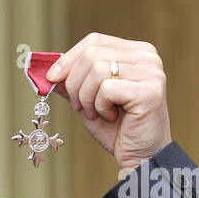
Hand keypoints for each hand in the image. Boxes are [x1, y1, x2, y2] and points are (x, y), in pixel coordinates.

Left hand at [47, 33, 171, 170]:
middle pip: (91, 54)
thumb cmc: (116, 128)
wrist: (140, 156)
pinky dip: (100, 107)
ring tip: (97, 113)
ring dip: (87, 98)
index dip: (68, 59)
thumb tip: (47, 72)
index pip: (94, 41)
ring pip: (97, 70)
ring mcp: (151, 72)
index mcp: (135, 52)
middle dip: (75, 84)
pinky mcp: (149, 91)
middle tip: (80, 106)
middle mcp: (147, 57)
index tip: (52, 78)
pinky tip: (112, 117)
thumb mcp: (88, 100)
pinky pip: (107, 89)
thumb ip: (72, 82)